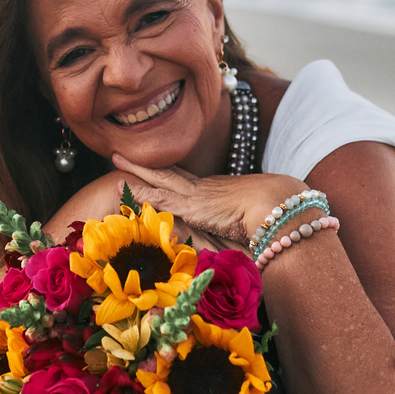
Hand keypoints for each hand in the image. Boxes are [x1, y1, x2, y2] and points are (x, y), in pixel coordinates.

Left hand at [112, 153, 304, 246]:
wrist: (279, 206)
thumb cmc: (276, 214)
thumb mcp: (255, 221)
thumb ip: (244, 228)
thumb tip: (249, 240)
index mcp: (218, 191)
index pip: (188, 181)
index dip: (169, 174)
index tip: (155, 168)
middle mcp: (205, 188)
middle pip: (170, 173)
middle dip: (147, 164)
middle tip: (123, 153)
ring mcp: (197, 195)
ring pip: (159, 178)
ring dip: (136, 170)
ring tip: (115, 159)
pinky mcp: (192, 206)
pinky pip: (159, 195)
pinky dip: (139, 190)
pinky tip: (121, 186)